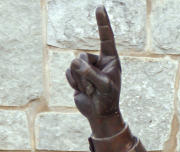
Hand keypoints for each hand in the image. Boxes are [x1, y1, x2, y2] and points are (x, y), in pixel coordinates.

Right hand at [67, 6, 122, 135]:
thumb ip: (91, 74)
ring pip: (73, 65)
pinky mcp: (77, 75)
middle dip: (84, 74)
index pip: (106, 37)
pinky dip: (73, 83)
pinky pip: (68, 73)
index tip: (100, 7)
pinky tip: (82, 91)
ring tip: (90, 90)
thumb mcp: (103, 86)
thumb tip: (75, 63)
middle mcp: (98, 61)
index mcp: (110, 59)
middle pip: (81, 57)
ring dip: (80, 81)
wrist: (99, 113)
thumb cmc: (107, 100)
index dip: (103, 23)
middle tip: (93, 88)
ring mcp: (87, 67)